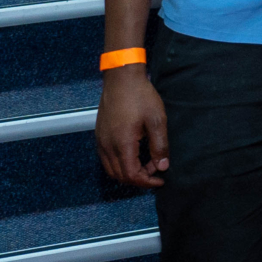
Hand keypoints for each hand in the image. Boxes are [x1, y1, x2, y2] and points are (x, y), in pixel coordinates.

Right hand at [95, 66, 167, 188]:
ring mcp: (101, 142)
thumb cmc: (140, 96)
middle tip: (156, 169)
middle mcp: (107, 146)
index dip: (146, 182)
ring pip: (111, 169)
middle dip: (139, 178)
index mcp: (122, 144)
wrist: (121, 79)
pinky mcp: (99, 136)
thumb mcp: (157, 120)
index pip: (131, 175)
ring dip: (129, 172)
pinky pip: (107, 159)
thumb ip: (159, 145)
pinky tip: (135, 155)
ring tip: (148, 163)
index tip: (161, 180)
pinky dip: (120, 164)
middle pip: (120, 175)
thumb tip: (162, 166)